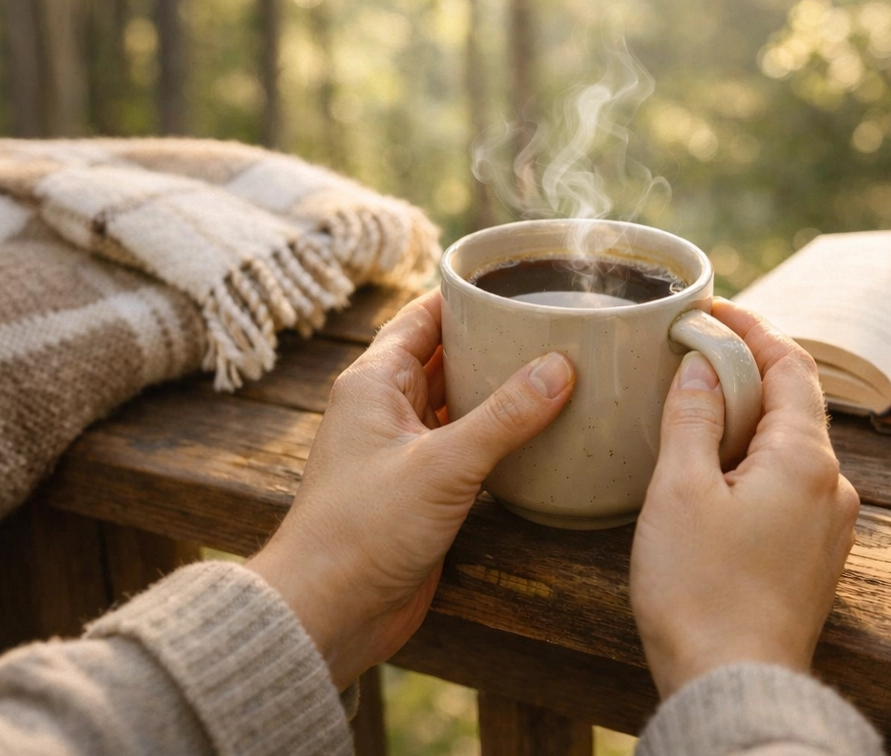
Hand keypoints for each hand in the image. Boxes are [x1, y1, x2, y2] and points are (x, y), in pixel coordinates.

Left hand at [247, 289, 574, 686]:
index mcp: (374, 382)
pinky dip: (500, 435)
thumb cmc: (362, 532)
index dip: (468, 295)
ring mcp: (404, 450)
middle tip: (556, 323)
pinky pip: (467, 445)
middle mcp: (387, 408)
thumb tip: (560, 365)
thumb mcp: (442, 466)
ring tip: (562, 368)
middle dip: (496, 340)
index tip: (519, 279)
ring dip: (501, 389)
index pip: (425, 316)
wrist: (328, 612)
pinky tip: (542, 432)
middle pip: (448, 355)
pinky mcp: (422, 489)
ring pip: (460, 401)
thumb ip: (504, 416)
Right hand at [629, 298, 859, 697]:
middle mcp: (831, 487)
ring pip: (788, 448)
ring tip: (690, 414)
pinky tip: (709, 478)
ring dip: (745, 422)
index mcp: (805, 459)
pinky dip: (751, 464)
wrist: (733, 686)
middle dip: (743, 373)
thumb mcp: (679, 490)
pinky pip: (787, 488)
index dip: (752, 327)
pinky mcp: (812, 560)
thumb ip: (693, 416)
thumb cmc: (701, 592)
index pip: (791, 365)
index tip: (710, 309)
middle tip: (689, 356)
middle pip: (793, 404)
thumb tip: (704, 364)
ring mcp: (828, 527)